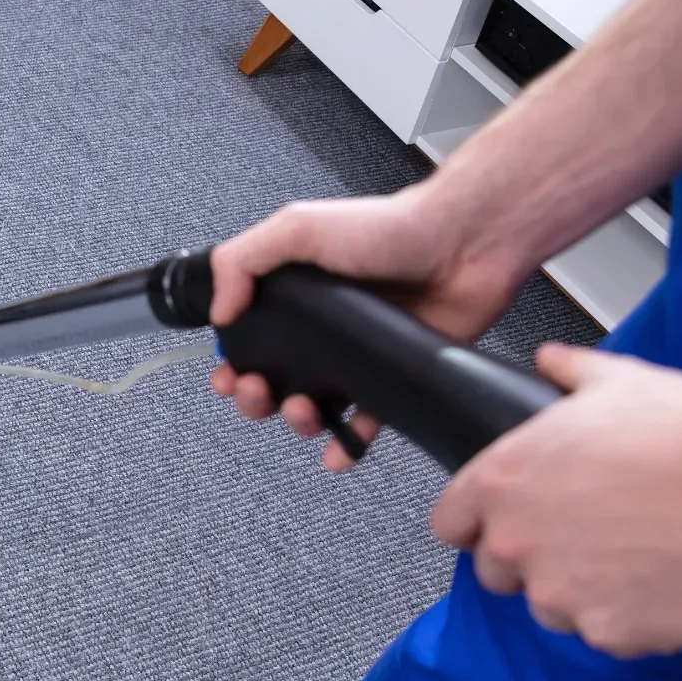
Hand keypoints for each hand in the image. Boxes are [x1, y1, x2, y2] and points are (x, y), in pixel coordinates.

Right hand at [209, 182, 526, 469]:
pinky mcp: (392, 375)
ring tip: (305, 412)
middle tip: (260, 393)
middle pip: (273, 380)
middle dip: (257, 398)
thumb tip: (218, 312)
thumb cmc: (389, 227)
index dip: (231, 362)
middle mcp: (323, 327)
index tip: (227, 375)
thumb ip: (242, 260)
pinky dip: (348, 445)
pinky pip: (365, 422)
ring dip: (299, 422)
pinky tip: (338, 453)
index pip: (247, 337)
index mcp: (294, 293)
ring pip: (314, 408)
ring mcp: (357, 354)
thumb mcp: (298, 228)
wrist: (463, 244)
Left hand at [433, 344, 681, 656]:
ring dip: (578, 589)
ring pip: (550, 605)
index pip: (451, 521)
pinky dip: (627, 616)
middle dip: (530, 557)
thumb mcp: (621, 381)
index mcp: (506, 480)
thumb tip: (552, 360)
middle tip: (584, 534)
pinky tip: (663, 579)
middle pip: (496, 569)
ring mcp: (560, 593)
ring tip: (632, 553)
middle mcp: (520, 541)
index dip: (476, 521)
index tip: (499, 520)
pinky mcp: (606, 633)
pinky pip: (604, 632)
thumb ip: (571, 372)